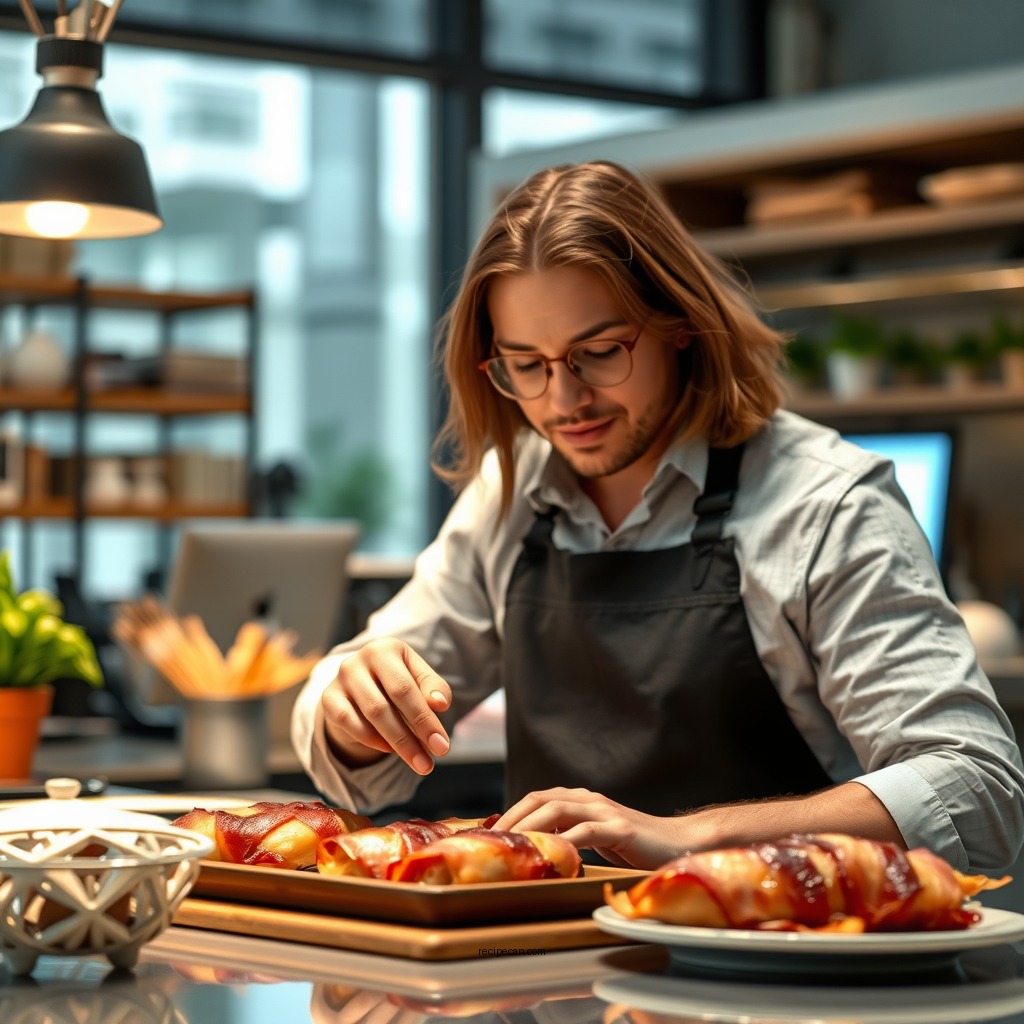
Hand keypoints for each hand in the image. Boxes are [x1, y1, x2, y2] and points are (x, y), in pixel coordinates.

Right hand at [320, 638, 450, 775]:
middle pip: (391, 701)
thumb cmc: (397, 680)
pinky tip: (390, 749)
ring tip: (418, 762)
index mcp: (387, 648)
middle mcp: (361, 658)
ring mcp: (342, 677)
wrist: (360, 684)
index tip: (442, 746)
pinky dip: (372, 739)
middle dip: (414, 735)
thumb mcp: (417, 677)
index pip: (408, 687)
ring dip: (398, 743)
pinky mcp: (328, 698)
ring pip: (373, 714)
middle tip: (429, 762)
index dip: (426, 719)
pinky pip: (349, 723)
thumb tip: (440, 703)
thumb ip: (433, 687)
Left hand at [493, 787, 697, 869]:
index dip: (510, 813)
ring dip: (531, 827)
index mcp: (579, 800)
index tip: (488, 834)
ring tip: (512, 845)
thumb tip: (533, 855)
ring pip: (558, 809)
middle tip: (492, 841)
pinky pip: (587, 832)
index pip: (535, 798)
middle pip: (539, 799)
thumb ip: (569, 838)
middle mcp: (589, 799)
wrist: (678, 844)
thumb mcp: (594, 841)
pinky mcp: (621, 828)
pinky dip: (566, 842)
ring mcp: (605, 811)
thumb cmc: (634, 847)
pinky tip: (553, 856)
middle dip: (513, 818)